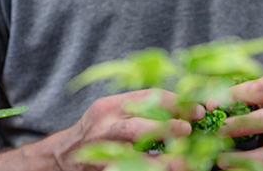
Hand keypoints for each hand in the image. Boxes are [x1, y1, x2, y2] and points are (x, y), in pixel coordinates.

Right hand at [63, 89, 200, 168]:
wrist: (64, 154)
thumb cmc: (98, 129)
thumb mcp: (113, 111)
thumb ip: (141, 108)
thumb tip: (185, 110)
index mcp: (110, 106)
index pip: (146, 98)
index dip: (176, 103)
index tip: (198, 110)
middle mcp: (104, 127)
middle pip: (136, 127)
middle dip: (166, 128)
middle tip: (188, 130)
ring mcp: (102, 152)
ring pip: (132, 155)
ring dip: (161, 160)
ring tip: (183, 161)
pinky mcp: (104, 170)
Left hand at [217, 76, 262, 170]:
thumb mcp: (253, 88)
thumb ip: (231, 88)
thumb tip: (205, 95)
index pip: (259, 90)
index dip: (234, 96)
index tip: (211, 104)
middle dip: (242, 125)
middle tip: (218, 130)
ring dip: (246, 157)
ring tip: (221, 160)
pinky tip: (233, 170)